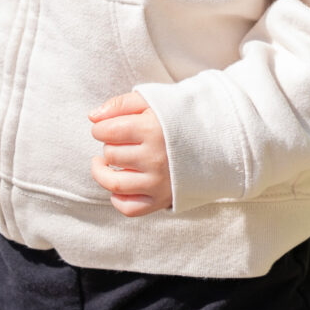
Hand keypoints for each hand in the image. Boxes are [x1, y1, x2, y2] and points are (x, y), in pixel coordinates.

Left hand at [88, 92, 172, 213]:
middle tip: (118, 142)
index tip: (106, 128)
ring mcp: (159, 181)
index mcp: (151, 129)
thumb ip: (120, 105)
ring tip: (103, 163)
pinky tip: (119, 186)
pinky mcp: (162, 199)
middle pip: (111, 154)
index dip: (100, 128)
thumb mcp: (152, 100)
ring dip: (102, 172)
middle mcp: (155, 157)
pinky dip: (118, 200)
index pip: (106, 131)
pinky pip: (130, 208)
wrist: (216, 138)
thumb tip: (92, 117)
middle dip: (108, 146)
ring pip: (114, 183)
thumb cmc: (179, 117)